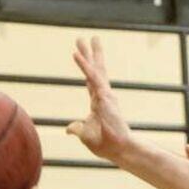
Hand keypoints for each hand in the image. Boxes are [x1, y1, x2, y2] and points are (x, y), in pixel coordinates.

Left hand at [68, 35, 134, 162]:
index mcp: (98, 102)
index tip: (80, 54)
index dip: (85, 67)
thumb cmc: (106, 144)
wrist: (119, 150)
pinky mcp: (105, 97)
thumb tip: (69, 129)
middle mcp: (103, 95)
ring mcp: (105, 95)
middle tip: (83, 38)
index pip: (90, 80)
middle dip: (90, 54)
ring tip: (83, 39)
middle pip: (95, 70)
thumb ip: (77, 129)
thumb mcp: (86, 136)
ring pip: (95, 70)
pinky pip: (92, 77)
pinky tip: (76, 55)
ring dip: (88, 54)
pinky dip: (84, 65)